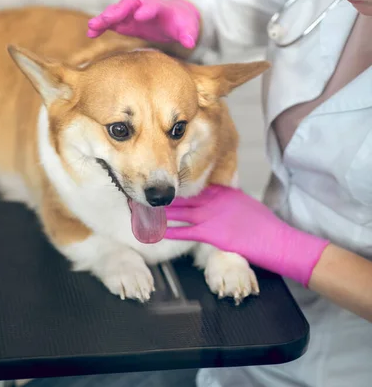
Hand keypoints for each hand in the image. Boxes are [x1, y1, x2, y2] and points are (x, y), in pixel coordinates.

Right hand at [87, 0, 199, 48]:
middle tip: (107, 19)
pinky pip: (111, 22)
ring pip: (116, 12)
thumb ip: (188, 34)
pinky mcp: (125, 22)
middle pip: (129, 4)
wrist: (174, 17)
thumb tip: (190, 43)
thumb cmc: (181, 22)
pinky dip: (101, 26)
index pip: (153, 6)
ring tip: (92, 27)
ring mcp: (132, 14)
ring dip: (104, 18)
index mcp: (160, 8)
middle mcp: (143, 7)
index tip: (139, 15)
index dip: (147, 10)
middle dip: (118, 11)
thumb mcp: (188, 28)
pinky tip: (91, 33)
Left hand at [165, 185, 328, 286]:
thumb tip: (221, 200)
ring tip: (147, 209)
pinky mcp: (212, 234)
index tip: (165, 183)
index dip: (179, 185)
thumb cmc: (265, 226)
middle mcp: (215, 201)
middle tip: (149, 194)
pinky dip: (171, 230)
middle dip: (166, 196)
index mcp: (223, 192)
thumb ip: (229, 200)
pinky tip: (159, 230)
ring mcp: (212, 216)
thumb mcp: (245, 205)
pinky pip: (186, 231)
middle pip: (184, 196)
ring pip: (180, 211)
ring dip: (163, 211)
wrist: (277, 240)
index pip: (196, 185)